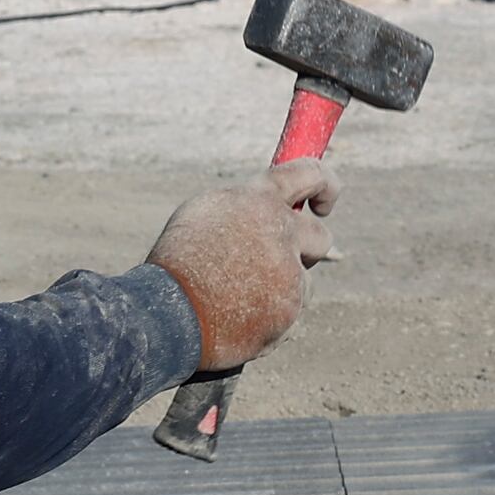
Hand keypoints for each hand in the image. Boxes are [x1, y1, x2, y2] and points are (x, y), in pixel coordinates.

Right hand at [148, 158, 338, 372]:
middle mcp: (278, 228)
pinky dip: (274, 318)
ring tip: (237, 301)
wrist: (169, 314)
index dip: (325, 185)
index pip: (309, 174)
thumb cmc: (177, 266)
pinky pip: (292, 311)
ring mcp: (288, 267)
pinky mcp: (291, 304)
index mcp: (256, 198)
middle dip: (309, 252)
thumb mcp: (205, 218)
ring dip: (282, 290)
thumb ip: (246, 208)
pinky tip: (241, 320)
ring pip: (302, 280)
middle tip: (288, 263)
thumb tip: (276, 205)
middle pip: (321, 235)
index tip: (322, 202)